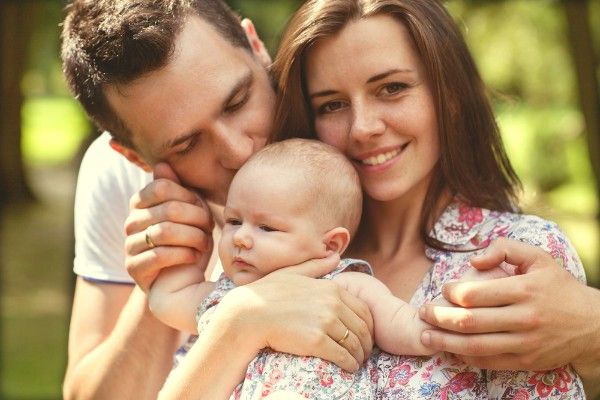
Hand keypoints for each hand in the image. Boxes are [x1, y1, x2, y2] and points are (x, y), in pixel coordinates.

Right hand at [124, 163, 214, 291]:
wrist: (182, 280)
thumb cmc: (189, 240)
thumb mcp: (189, 212)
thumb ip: (178, 188)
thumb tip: (162, 164)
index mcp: (140, 202)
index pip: (163, 187)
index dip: (190, 197)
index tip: (203, 209)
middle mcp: (130, 222)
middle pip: (169, 209)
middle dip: (197, 219)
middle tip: (209, 228)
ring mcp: (129, 245)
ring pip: (164, 232)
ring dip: (193, 237)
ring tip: (204, 243)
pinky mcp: (133, 268)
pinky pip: (160, 255)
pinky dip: (184, 254)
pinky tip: (194, 256)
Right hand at [215, 253, 373, 372]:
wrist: (248, 314)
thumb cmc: (267, 293)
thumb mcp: (293, 273)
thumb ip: (317, 266)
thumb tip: (336, 256)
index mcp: (330, 289)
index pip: (363, 310)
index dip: (369, 326)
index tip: (366, 336)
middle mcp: (332, 304)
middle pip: (362, 328)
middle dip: (367, 343)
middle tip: (365, 353)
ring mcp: (325, 322)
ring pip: (354, 343)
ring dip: (359, 355)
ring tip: (357, 362)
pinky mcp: (317, 341)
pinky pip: (343, 356)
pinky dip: (350, 364)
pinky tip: (349, 367)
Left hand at [419, 238, 598, 372]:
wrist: (591, 324)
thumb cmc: (557, 286)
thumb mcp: (537, 257)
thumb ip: (504, 248)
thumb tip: (473, 260)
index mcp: (524, 290)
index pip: (475, 294)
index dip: (451, 293)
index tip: (443, 289)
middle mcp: (524, 318)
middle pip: (469, 321)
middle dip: (439, 317)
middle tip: (422, 312)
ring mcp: (524, 343)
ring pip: (475, 345)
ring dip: (444, 341)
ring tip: (425, 334)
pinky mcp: (525, 361)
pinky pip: (488, 361)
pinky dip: (464, 356)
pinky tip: (449, 349)